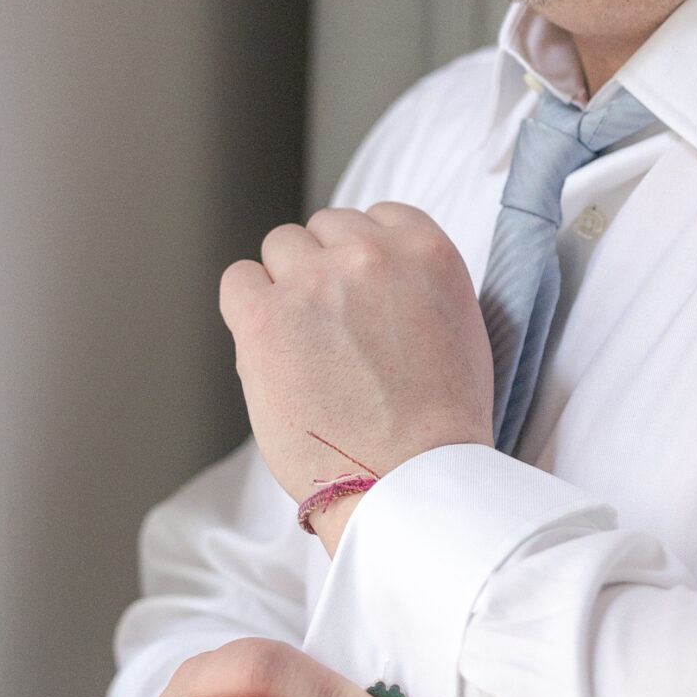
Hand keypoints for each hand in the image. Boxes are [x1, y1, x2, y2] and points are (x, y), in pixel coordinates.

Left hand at [220, 203, 493, 548]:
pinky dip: (247, 307)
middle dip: (325, 269)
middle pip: (325, 227)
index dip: (365, 255)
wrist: (408, 481)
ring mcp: (314, 282)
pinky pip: (237, 280)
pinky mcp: (264, 316)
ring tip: (303, 344)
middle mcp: (371, 255)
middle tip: (333, 329)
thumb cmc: (437, 427)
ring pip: (281, 248)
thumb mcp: (459, 329)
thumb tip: (372, 273)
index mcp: (428, 252)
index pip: (379, 215)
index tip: (363, 291)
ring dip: (287, 285)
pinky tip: (269, 346)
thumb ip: (417, 284)